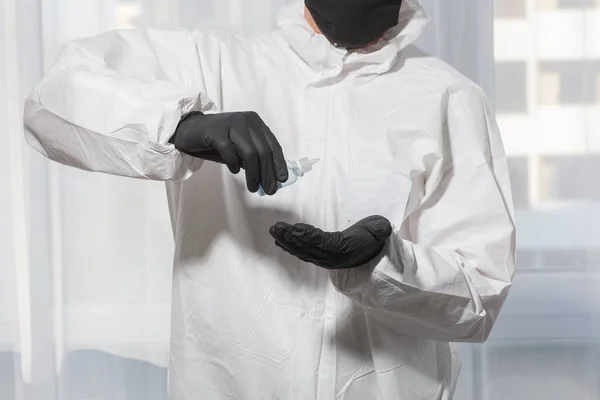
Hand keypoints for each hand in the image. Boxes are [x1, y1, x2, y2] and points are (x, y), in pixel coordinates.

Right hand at [169, 111, 287, 194]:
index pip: (273, 144)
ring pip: (250, 153)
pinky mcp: (216, 131)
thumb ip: (254, 157)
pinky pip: (230, 152)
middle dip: (267, 174)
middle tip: (268, 190)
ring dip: (254, 174)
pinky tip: (234, 171)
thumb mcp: (240, 148)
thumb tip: (270, 177)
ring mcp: (232, 124)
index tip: (282, 179)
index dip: (279, 163)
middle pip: (263, 151)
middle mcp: (246, 120)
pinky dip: (234, 164)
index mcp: (255, 122)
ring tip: (253, 187)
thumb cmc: (217, 141)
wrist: (189, 129)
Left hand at [269, 216, 392, 269]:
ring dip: (287, 242)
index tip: (295, 229)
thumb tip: (382, 229)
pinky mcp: (320, 257)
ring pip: (303, 251)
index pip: (323, 243)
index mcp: (344, 249)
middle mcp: (332, 257)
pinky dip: (291, 247)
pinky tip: (280, 241)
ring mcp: (325, 259)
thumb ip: (379, 230)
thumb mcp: (380, 230)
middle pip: (309, 248)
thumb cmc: (373, 237)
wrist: (375, 251)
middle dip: (291, 238)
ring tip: (275, 232)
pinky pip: (303, 253)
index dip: (308, 237)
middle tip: (277, 228)